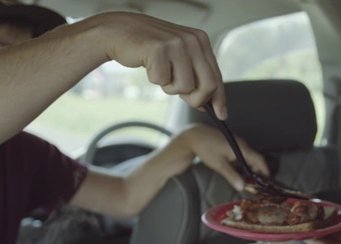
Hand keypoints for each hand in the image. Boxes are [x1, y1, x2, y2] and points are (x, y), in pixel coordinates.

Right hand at [81, 12, 226, 117]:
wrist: (119, 32)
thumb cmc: (149, 47)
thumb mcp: (179, 58)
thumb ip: (195, 75)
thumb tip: (207, 102)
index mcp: (201, 40)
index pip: (216, 76)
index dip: (219, 99)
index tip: (221, 114)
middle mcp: (193, 40)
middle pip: (208, 85)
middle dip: (195, 98)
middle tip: (180, 94)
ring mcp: (177, 43)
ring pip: (185, 87)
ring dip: (170, 86)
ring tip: (160, 70)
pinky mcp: (159, 49)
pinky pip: (164, 81)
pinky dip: (155, 79)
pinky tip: (149, 65)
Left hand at [177, 124, 268, 190]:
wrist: (194, 136)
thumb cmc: (206, 148)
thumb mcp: (219, 165)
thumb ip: (232, 176)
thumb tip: (242, 187)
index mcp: (242, 148)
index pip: (260, 160)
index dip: (265, 171)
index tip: (268, 181)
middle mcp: (242, 144)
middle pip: (256, 159)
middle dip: (258, 171)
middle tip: (257, 184)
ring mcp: (237, 143)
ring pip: (249, 157)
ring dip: (249, 168)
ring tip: (247, 179)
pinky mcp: (232, 143)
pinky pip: (242, 154)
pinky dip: (243, 163)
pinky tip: (237, 171)